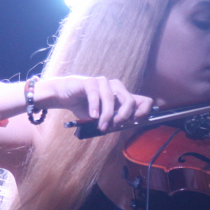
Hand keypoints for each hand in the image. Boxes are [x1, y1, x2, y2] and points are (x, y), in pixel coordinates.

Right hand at [37, 76, 153, 132]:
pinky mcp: (89, 81)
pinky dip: (95, 106)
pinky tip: (93, 116)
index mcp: (123, 96)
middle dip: (124, 116)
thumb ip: (114, 120)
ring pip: (112, 98)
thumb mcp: (103, 117)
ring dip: (107, 115)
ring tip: (101, 126)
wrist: (65, 96)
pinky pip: (95, 94)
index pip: (144, 101)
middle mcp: (116, 87)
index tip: (134, 123)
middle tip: (114, 126)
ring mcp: (103, 83)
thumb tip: (123, 127)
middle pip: (130, 100)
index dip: (143, 112)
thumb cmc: (85, 107)